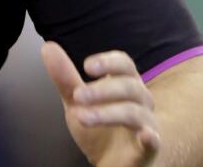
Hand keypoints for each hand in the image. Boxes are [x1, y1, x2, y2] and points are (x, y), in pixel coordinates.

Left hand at [40, 41, 160, 166]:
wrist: (112, 163)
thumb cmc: (100, 127)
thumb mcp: (77, 102)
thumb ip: (65, 78)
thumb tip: (48, 47)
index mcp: (126, 84)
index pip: (124, 65)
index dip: (108, 62)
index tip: (87, 66)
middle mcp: (141, 102)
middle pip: (129, 87)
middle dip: (102, 90)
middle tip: (77, 96)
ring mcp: (146, 125)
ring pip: (133, 113)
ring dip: (107, 113)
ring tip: (82, 117)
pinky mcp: (147, 150)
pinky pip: (153, 142)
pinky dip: (151, 138)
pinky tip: (146, 136)